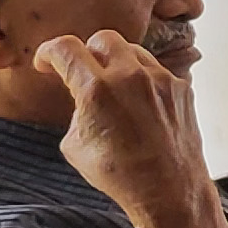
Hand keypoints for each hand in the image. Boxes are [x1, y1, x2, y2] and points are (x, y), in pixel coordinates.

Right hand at [32, 29, 214, 227]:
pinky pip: (156, 72)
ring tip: (112, 89)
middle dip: (87, 52)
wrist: (168, 189)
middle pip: (103, 39)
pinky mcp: (182, 89)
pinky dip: (142, 80)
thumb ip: (78, 108)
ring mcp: (161, 80)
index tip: (45, 63)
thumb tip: (85, 97)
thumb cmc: (117, 173)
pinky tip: (138, 104)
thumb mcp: (75, 143)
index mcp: (97, 89)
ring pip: (133, 52)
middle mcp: (131, 76)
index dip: (48, 52)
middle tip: (82, 72)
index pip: (65, 48)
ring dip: (117, 63)